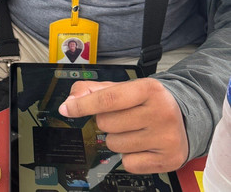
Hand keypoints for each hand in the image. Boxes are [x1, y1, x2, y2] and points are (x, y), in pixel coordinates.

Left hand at [58, 78, 187, 173]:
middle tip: (122, 118)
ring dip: (116, 139)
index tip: (67, 109)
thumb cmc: (146, 102)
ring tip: (133, 130)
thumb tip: (70, 102)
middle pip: (107, 124)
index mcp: (149, 89)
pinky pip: (128, 163)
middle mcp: (161, 112)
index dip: (83, 105)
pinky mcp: (169, 159)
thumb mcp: (122, 88)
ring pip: (114, 145)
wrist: (184, 116)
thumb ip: (92, 90)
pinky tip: (141, 145)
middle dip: (106, 122)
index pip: (108, 99)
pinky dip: (128, 156)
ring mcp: (166, 138)